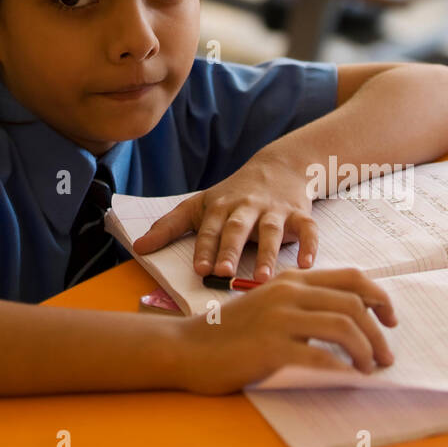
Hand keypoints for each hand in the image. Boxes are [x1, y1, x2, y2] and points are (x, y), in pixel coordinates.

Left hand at [133, 156, 314, 279]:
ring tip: (265, 279)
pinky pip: (307, 230)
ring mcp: (273, 211)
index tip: (199, 269)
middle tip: (224, 273)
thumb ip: (169, 227)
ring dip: (269, 254)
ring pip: (271, 231)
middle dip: (230, 250)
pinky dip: (310, 245)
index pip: (209, 229)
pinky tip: (309, 265)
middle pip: (237, 229)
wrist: (277, 167)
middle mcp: (245, 208)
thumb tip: (138, 248)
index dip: (204, 248)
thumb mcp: (198, 205)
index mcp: (219, 208)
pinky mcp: (299, 214)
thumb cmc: (232, 195)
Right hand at [173, 267, 396, 395]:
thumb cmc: (230, 333)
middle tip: (386, 356)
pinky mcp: (271, 347)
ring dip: (366, 350)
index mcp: (290, 280)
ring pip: (344, 325)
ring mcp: (279, 319)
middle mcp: (288, 293)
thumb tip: (348, 323)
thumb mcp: (267, 306)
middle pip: (354, 302)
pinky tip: (347, 379)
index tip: (391, 320)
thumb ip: (302, 305)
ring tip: (370, 369)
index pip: (351, 277)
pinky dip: (342, 369)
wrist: (187, 348)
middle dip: (379, 332)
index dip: (380, 296)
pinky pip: (320, 356)